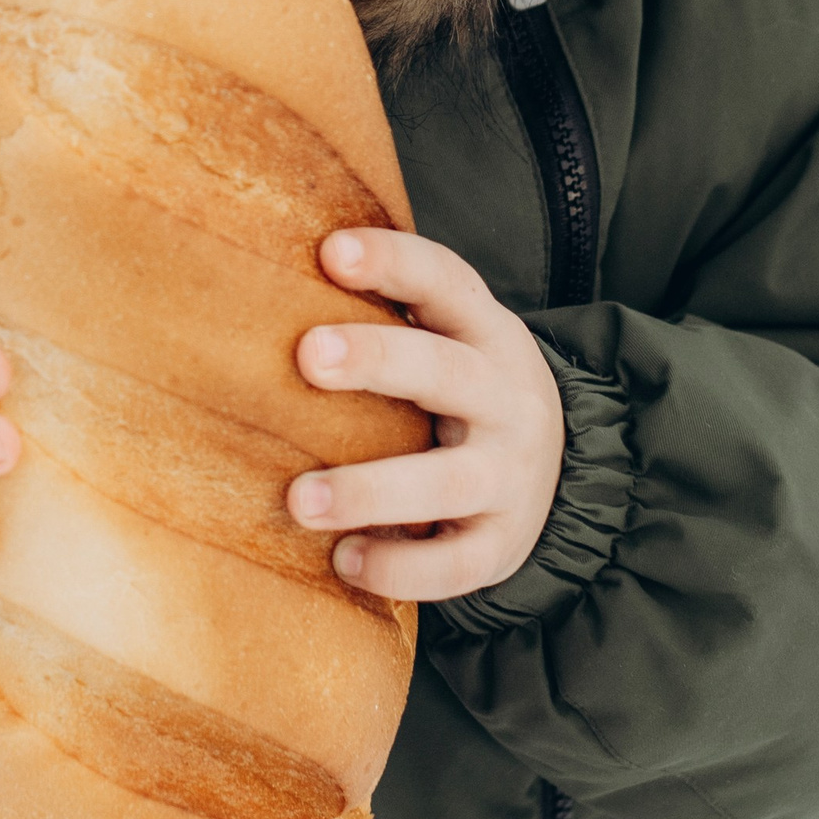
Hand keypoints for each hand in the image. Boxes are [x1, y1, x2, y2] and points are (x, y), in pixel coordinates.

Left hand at [285, 230, 563, 600]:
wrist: (559, 471)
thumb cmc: (459, 391)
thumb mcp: (447, 340)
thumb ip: (385, 316)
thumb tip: (259, 277)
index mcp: (484, 332)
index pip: (444, 282)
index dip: (391, 263)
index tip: (331, 252)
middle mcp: (505, 397)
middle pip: (444, 370)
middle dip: (377, 360)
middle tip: (307, 356)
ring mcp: (511, 475)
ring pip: (447, 480)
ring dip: (370, 489)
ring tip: (299, 500)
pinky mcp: (502, 543)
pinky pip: (454, 563)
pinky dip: (399, 567)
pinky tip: (344, 561)